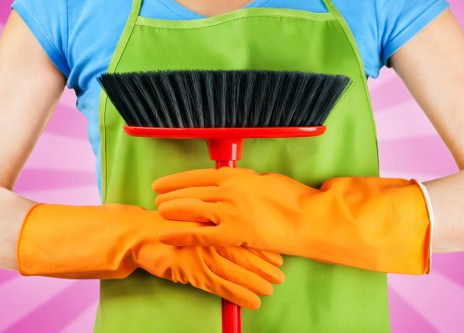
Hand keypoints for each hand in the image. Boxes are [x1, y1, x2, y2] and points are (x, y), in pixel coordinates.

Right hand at [17, 204, 284, 308]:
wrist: (140, 233)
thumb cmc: (166, 224)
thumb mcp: (191, 217)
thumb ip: (211, 221)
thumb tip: (232, 225)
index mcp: (213, 220)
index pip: (243, 235)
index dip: (263, 248)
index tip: (279, 256)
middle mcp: (211, 236)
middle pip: (244, 254)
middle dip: (264, 267)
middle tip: (281, 276)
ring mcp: (201, 254)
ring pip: (235, 271)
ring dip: (255, 282)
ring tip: (270, 291)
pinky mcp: (192, 270)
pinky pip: (220, 286)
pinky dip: (238, 294)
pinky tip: (252, 302)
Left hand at [153, 168, 310, 250]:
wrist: (306, 217)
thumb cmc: (290, 198)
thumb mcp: (264, 180)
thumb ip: (243, 182)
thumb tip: (233, 183)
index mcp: (235, 176)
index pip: (197, 176)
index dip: (176, 180)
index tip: (162, 183)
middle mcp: (227, 191)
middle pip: (190, 192)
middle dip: (171, 195)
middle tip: (157, 198)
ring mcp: (229, 212)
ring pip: (191, 209)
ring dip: (172, 210)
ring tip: (159, 212)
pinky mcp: (233, 233)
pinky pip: (200, 235)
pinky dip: (180, 235)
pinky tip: (166, 236)